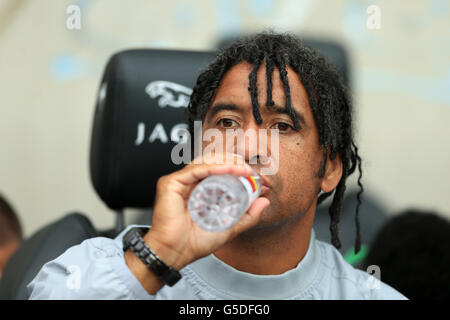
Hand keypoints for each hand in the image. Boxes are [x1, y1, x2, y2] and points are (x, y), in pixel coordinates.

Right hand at [145, 153, 269, 269]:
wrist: (177, 253)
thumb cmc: (194, 242)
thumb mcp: (229, 227)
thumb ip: (247, 216)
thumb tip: (264, 202)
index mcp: (199, 190)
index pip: (217, 171)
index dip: (234, 168)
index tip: (250, 173)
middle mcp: (188, 183)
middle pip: (211, 163)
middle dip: (232, 161)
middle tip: (248, 169)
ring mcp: (179, 182)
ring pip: (204, 162)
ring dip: (226, 162)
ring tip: (242, 169)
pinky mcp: (171, 183)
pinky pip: (196, 170)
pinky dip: (214, 167)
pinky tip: (229, 169)